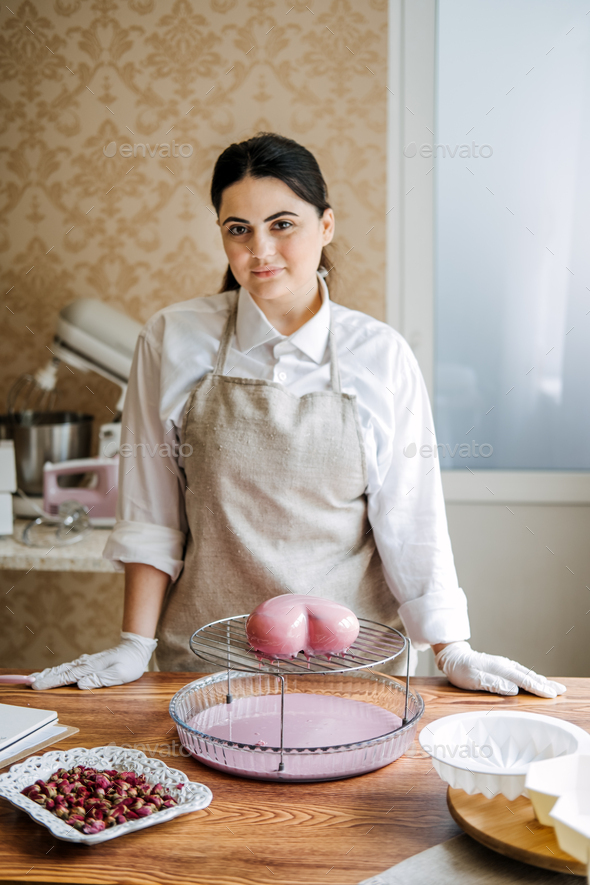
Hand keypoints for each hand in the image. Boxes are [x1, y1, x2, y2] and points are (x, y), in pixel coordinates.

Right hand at [30, 632, 157, 690]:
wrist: (136, 649)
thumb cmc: (129, 663)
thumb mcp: (119, 674)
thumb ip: (100, 679)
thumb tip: (81, 684)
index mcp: (90, 667)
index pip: (67, 676)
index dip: (51, 681)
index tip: (36, 685)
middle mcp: (86, 663)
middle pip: (62, 671)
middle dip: (45, 677)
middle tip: (29, 682)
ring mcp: (87, 662)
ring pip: (65, 668)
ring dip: (50, 673)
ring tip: (36, 678)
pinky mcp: (90, 662)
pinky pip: (71, 667)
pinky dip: (60, 670)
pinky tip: (55, 672)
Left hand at [434, 641, 566, 697]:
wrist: (453, 657)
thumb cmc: (461, 670)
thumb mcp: (474, 679)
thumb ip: (494, 683)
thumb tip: (513, 689)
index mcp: (500, 669)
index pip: (523, 681)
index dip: (538, 688)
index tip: (552, 695)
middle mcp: (504, 665)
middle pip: (529, 676)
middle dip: (545, 684)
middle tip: (561, 691)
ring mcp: (503, 664)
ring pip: (526, 673)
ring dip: (540, 680)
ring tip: (553, 686)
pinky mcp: (500, 666)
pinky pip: (520, 672)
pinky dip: (531, 676)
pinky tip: (534, 679)